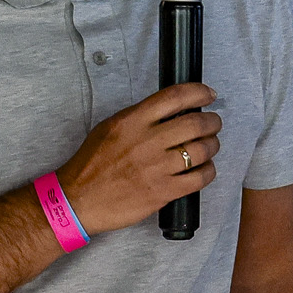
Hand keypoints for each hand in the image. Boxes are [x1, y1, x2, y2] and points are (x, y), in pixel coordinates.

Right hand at [53, 83, 221, 235]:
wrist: (78, 199)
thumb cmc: (93, 164)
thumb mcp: (110, 127)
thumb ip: (139, 117)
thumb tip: (171, 110)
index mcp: (133, 121)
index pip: (175, 97)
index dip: (199, 92)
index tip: (209, 94)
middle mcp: (147, 142)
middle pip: (196, 123)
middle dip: (213, 122)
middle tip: (214, 124)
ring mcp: (157, 168)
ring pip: (203, 150)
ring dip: (212, 146)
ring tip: (209, 146)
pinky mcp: (163, 191)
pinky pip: (200, 178)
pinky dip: (209, 171)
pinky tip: (205, 169)